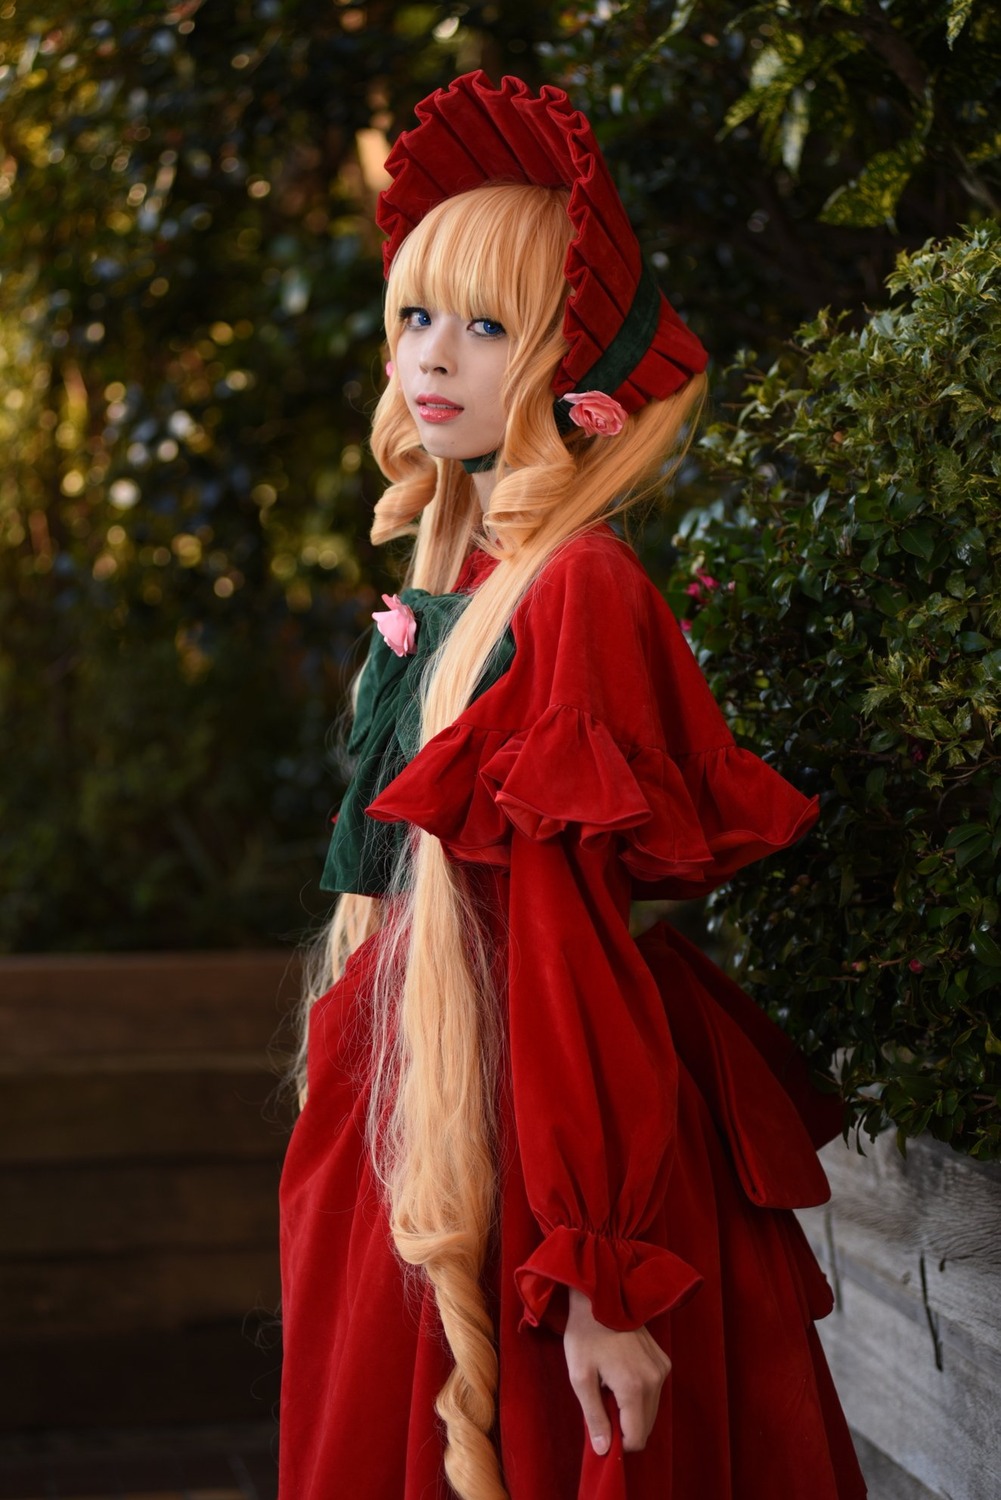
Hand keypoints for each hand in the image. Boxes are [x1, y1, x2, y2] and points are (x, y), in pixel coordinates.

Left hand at [563, 1287, 671, 1454]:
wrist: (599, 1295)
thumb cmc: (584, 1335)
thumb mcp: (580, 1377)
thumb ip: (594, 1416)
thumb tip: (604, 1450)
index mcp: (635, 1387)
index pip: (636, 1438)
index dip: (618, 1442)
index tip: (601, 1427)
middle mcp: (655, 1380)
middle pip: (646, 1426)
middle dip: (624, 1425)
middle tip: (602, 1402)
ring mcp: (662, 1368)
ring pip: (651, 1410)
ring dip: (632, 1409)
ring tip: (610, 1386)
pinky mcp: (663, 1359)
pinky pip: (655, 1391)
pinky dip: (639, 1393)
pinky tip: (621, 1373)